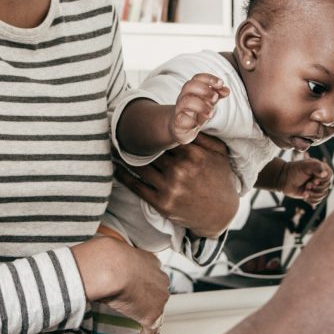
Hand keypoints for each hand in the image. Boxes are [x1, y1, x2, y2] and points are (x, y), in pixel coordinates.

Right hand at [73, 234, 168, 333]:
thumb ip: (115, 253)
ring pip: (156, 312)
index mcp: (151, 261)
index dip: (144, 284)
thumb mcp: (112, 248)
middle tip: (135, 308)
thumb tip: (103, 254)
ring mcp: (158, 298)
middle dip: (148, 301)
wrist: (110, 267)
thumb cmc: (106, 256)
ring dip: (147, 321)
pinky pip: (151, 330)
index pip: (151, 276)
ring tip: (137, 329)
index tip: (136, 290)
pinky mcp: (152, 315)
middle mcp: (160, 279)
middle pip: (157, 293)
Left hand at [114, 133, 239, 237]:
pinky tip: (115, 168)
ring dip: (124, 156)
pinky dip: (124, 176)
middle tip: (119, 130)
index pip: (166, 137)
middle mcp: (180, 170)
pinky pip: (137, 187)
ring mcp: (170, 188)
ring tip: (112, 146)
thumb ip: (203, 135)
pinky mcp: (162, 203)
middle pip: (151, 150)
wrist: (221, 214)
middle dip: (136, 140)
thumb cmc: (220, 179)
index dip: (152, 130)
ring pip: (141, 166)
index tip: (140, 122)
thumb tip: (187, 119)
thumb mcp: (219, 153)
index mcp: (193, 154)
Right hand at [168, 74, 230, 146]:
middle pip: (189, 86)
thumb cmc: (196, 112)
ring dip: (201, 106)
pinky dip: (190, 121)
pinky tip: (196, 124)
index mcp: (192, 90)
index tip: (221, 84)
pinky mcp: (177, 123)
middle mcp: (184, 97)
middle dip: (205, 90)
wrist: (181, 128)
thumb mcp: (209, 102)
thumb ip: (217, 95)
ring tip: (210, 113)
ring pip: (186, 101)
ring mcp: (179, 109)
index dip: (209, 79)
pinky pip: (181, 119)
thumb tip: (226, 90)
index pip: (198, 78)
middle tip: (215, 98)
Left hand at [276, 156, 333, 202]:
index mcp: (321, 169)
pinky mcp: (312, 194)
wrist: (284, 179)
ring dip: (313, 195)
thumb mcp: (305, 166)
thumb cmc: (294, 170)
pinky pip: (317, 201)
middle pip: (326, 187)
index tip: (314, 181)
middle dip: (316, 188)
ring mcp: (317, 187)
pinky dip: (311, 200)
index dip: (322, 181)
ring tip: (305, 191)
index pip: (329, 177)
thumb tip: (325, 174)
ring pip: (322, 195)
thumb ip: (316, 167)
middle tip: (307, 185)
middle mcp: (321, 179)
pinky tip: (304, 195)